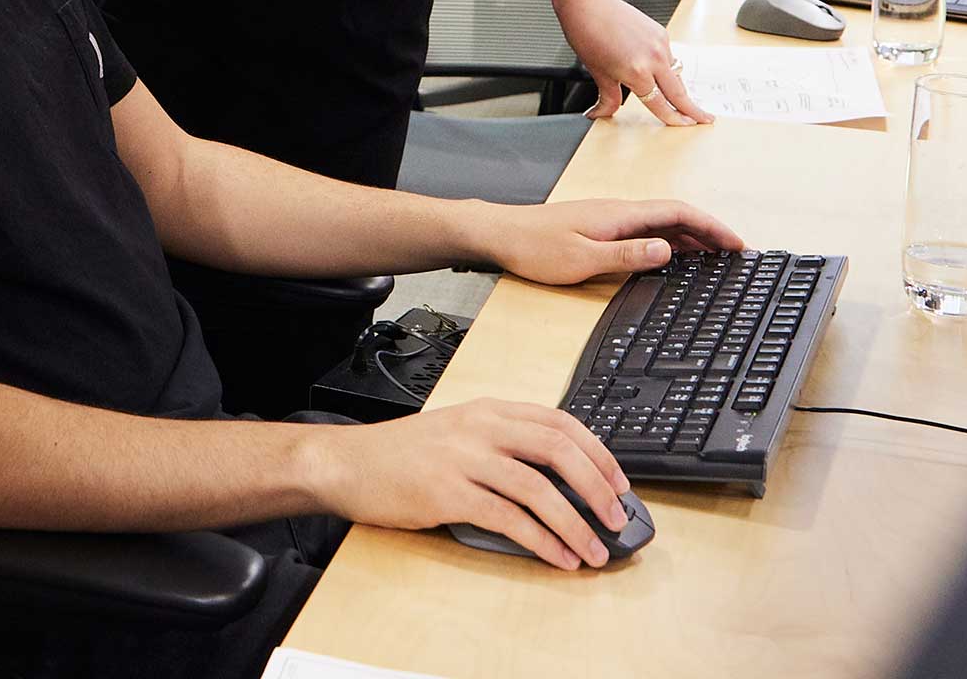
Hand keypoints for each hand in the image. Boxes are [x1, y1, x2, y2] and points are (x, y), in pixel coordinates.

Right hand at [325, 400, 633, 569]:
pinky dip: (541, 541)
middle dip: (597, 487)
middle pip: (557, 450)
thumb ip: (502, 443)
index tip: (619, 482)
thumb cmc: (401, 453)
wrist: (347, 463)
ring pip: (538, 488)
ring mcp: (463, 459)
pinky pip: (508, 519)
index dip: (598, 453)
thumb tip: (560, 479)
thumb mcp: (457, 431)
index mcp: (488, 410)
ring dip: (575, 524)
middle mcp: (480, 428)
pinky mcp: (447, 493)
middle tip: (617, 518)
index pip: (559, 422)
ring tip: (594, 550)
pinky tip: (557, 556)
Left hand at [471, 197, 743, 287]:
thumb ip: (626, 254)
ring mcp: (609, 217)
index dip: (711, 226)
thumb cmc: (534, 247)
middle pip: (675, 215)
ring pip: (661, 222)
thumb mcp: (582, 259)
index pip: (677, 212)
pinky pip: (644, 228)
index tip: (736, 243)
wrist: (499, 233)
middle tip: (735, 253)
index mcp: (619, 214)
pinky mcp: (599, 226)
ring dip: (690, 235)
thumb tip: (667, 249)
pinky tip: (671, 254)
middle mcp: (618, 211)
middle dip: (708, 231)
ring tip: (714, 256)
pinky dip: (667, 239)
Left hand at [560, 0, 710, 124]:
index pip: (660, 104)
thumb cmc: (588, 36)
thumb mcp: (599, 73)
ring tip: (680, 98)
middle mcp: (653, 59)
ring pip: (675, 74)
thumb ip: (608, 98)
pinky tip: (654, 67)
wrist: (589, 4)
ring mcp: (660, 44)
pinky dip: (665, 67)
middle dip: (693, 108)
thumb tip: (601, 114)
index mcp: (638, 73)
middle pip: (679, 92)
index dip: (674, 118)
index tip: (686, 125)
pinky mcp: (661, 33)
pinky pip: (669, 57)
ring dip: (678, 87)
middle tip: (706, 119)